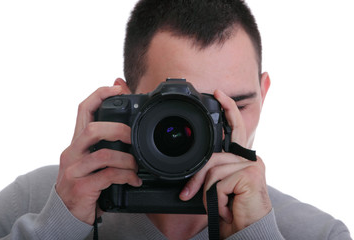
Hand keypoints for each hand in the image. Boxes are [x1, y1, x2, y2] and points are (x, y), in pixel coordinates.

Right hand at [56, 79, 141, 224]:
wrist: (66, 214)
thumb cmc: (84, 182)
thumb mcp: (92, 160)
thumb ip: (106, 142)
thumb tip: (124, 124)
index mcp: (77, 142)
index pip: (83, 110)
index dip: (100, 94)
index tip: (117, 87)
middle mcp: (72, 152)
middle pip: (93, 129)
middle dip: (120, 130)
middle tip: (134, 138)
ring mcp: (74, 170)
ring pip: (104, 154)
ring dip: (127, 159)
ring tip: (137, 166)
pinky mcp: (81, 187)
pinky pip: (109, 176)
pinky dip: (126, 176)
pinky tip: (134, 180)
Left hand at [179, 89, 271, 237]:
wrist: (246, 232)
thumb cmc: (232, 211)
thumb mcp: (218, 188)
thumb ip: (212, 172)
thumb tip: (199, 168)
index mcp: (241, 160)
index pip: (236, 129)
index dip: (228, 110)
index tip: (219, 94)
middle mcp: (249, 159)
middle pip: (215, 154)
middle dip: (202, 168)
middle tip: (193, 179)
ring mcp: (251, 166)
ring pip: (213, 170)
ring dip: (206, 193)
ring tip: (216, 206)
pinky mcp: (250, 176)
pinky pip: (218, 182)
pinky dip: (214, 199)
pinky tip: (226, 208)